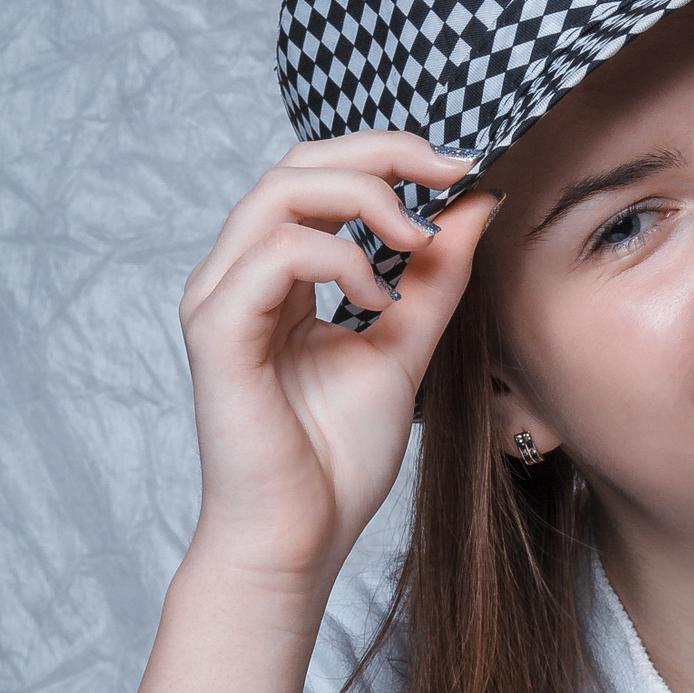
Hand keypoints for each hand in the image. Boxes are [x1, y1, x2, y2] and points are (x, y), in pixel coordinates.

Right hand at [179, 132, 496, 586]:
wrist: (300, 539)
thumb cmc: (337, 459)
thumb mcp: (405, 349)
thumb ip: (435, 278)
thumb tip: (476, 203)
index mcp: (278, 274)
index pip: (321, 175)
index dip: (390, 155)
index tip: (462, 168)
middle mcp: (240, 275)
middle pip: (297, 163)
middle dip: (382, 153)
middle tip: (451, 172)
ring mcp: (220, 299)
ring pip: (279, 192)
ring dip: (364, 199)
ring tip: (416, 244)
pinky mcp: (217, 332)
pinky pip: (274, 254)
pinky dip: (338, 258)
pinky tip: (378, 299)